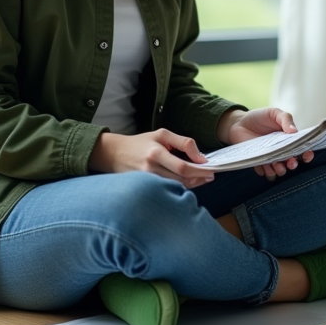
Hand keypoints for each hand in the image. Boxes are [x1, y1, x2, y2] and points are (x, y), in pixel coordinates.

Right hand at [88, 129, 213, 188]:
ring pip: (175, 188)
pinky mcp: (145, 188)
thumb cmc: (141, 142)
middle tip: (210, 175)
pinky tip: (186, 182)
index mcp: (156, 153)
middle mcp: (150, 169)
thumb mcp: (162, 134)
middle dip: (199, 179)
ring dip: (192, 184)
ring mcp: (147, 181)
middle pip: (181, 180)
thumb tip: (200, 158)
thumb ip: (183, 142)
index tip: (211, 170)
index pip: (183, 167)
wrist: (114, 154)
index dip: (199, 171)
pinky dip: (179, 187)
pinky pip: (167, 190)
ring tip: (200, 178)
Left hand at [217, 107, 314, 180]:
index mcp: (289, 140)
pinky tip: (262, 163)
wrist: (239, 123)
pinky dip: (266, 171)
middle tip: (290, 162)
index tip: (307, 155)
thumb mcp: (274, 113)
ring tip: (275, 164)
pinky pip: (266, 173)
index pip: (303, 150)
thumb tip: (294, 131)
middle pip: (293, 164)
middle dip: (293, 164)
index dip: (307, 155)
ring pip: (280, 171)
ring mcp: (271, 158)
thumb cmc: (259, 117)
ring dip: (280, 170)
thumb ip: (285, 119)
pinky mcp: (259, 163)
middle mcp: (282, 151)